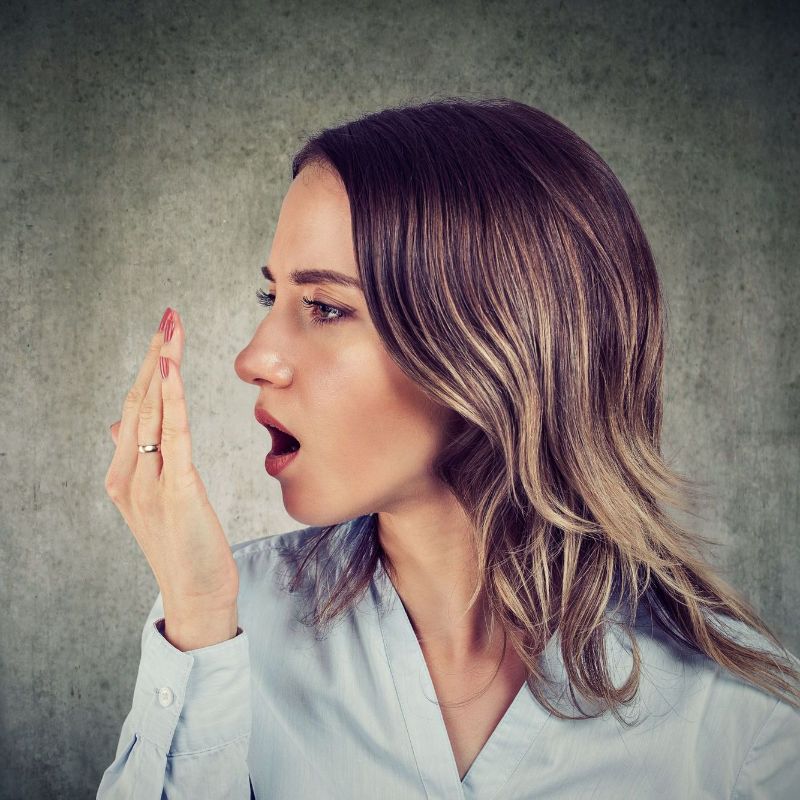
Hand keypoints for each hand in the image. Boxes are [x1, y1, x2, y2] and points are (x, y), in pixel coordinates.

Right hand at [105, 309, 238, 639]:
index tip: (163, 334)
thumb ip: (138, 459)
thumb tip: (118, 423)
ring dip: (162, 364)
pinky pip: (172, 435)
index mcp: (123, 475)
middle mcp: (127, 475)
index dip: (149, 369)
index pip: (134, 409)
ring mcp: (146, 483)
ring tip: (170, 326)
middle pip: (139, 402)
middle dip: (155, 354)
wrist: (197, 595)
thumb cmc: (185, 546)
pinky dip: (170, 397)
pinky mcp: (174, 491)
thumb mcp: (156, 500)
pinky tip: (171, 366)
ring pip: (151, 411)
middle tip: (168, 315)